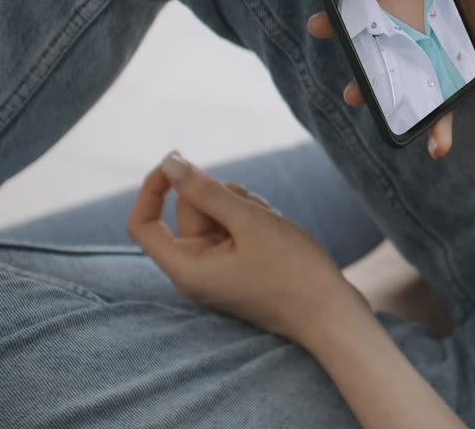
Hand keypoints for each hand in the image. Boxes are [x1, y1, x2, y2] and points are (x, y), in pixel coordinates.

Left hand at [127, 151, 367, 344]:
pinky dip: (251, 220)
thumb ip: (207, 190)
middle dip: (218, 196)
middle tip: (253, 206)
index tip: (178, 161)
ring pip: (215, 217)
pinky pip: (233, 230)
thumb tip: (170, 162)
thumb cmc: (292, 271)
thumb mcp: (250, 222)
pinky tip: (277, 229)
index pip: (143, 223)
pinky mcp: (238, 267)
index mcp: (186, 268)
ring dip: (241, 207)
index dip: (153, 188)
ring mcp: (218, 270)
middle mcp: (196, 272)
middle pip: (188, 213)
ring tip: (272, 224)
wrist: (332, 313)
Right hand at [307, 0, 474, 157]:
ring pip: (402, 62)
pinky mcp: (465, 82)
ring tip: (357, 96)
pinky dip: (432, 123)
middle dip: (352, 25)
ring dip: (377, 79)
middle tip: (321, 30)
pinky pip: (437, 102)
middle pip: (388, 15)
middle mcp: (446, 11)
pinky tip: (433, 144)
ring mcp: (452, 49)